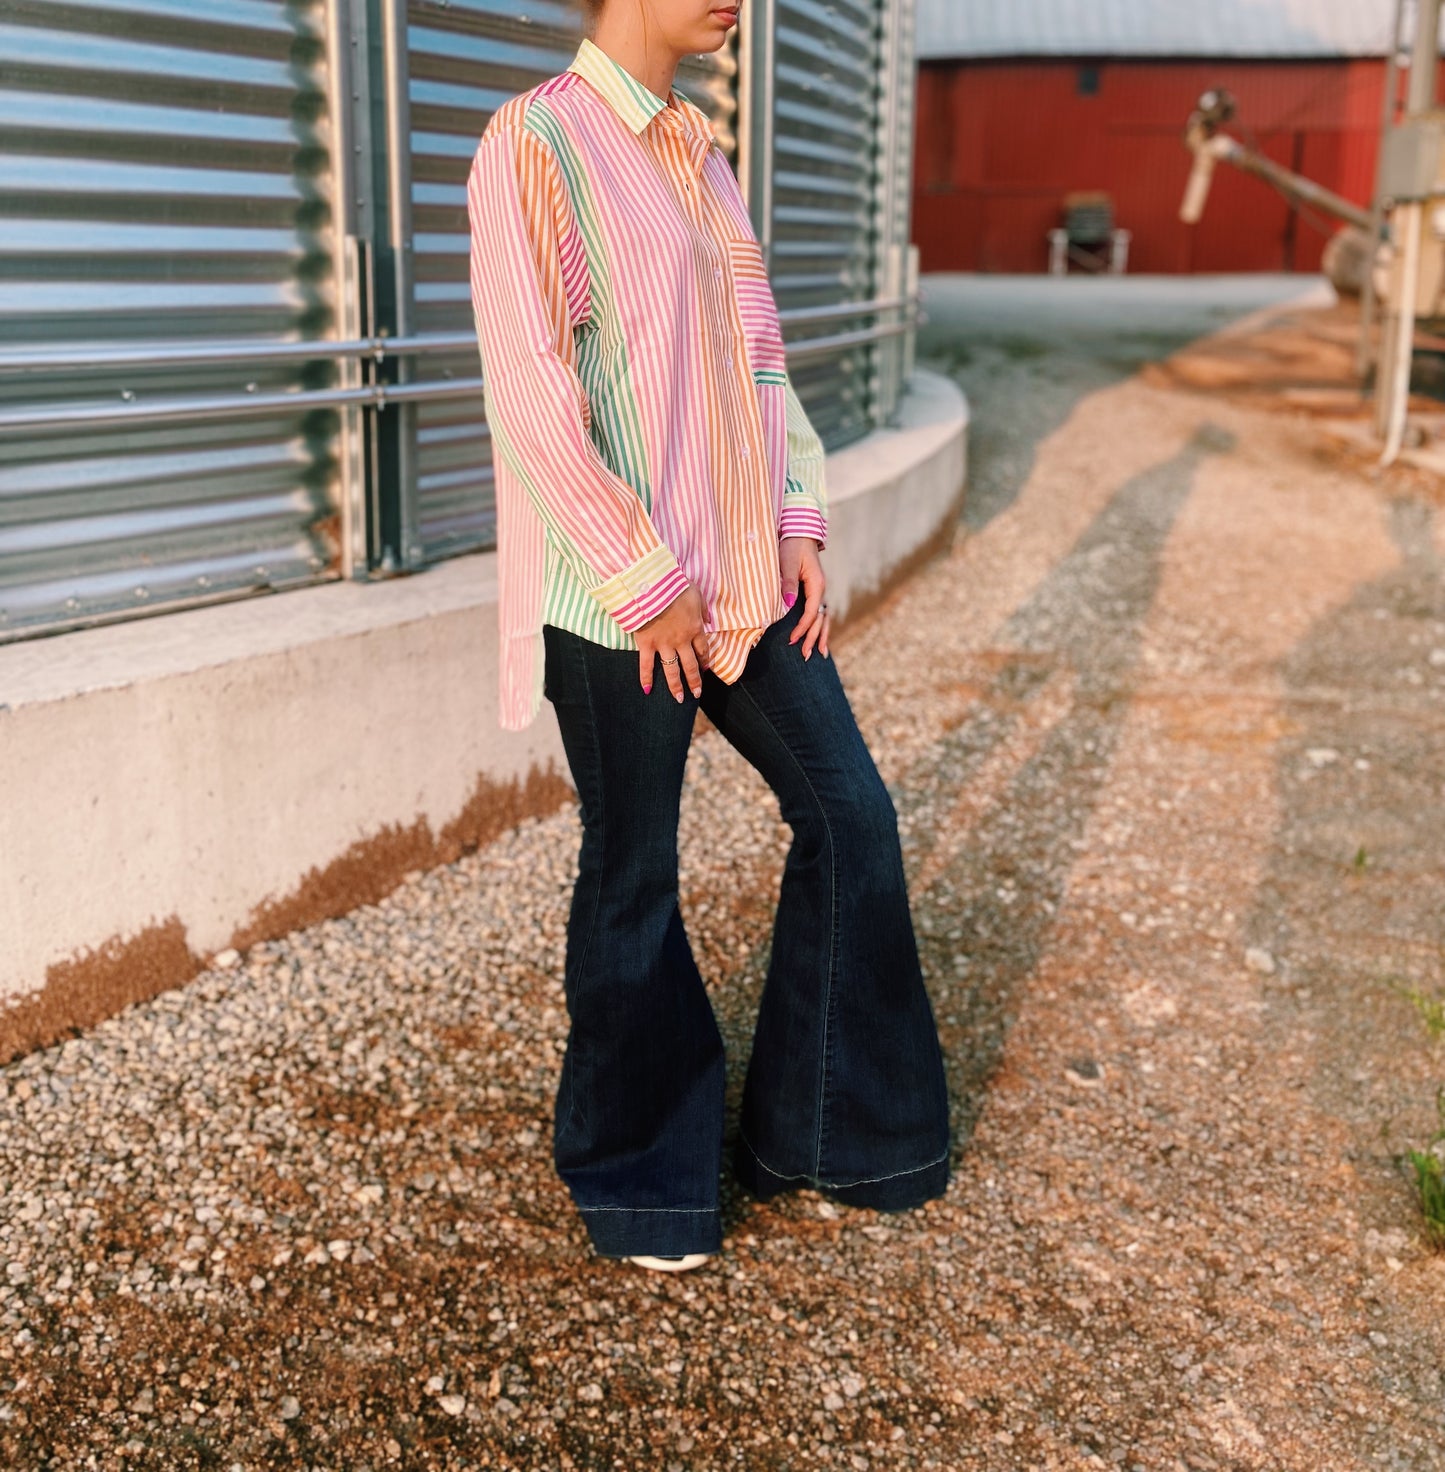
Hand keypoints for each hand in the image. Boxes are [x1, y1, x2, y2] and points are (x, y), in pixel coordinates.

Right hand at [636, 582, 708, 700]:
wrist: (653, 586)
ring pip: (672, 670)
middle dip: (695, 681)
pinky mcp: (647, 644)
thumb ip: (702, 609)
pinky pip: (647, 665)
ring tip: (679, 699)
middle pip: (690, 665)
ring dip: (675, 685)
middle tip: (696, 693)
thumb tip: (708, 619)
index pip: (702, 649)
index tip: (705, 669)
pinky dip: (646, 678)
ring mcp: (664, 644)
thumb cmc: (675, 586)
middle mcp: (682, 641)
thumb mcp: (696, 593)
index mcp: (695, 628)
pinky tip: (647, 690)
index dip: (704, 660)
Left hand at [779, 536, 828, 659]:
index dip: (803, 628)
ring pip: (824, 618)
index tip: (792, 640)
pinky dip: (820, 627)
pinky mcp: (815, 592)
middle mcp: (821, 590)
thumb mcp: (787, 563)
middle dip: (813, 638)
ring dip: (820, 636)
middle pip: (820, 619)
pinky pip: (819, 613)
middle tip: (806, 656)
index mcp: (817, 584)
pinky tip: (818, 639)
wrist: (799, 533)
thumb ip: (787, 583)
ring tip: (818, 654)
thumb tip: (788, 605)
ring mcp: (820, 591)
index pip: (812, 612)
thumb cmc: (791, 546)